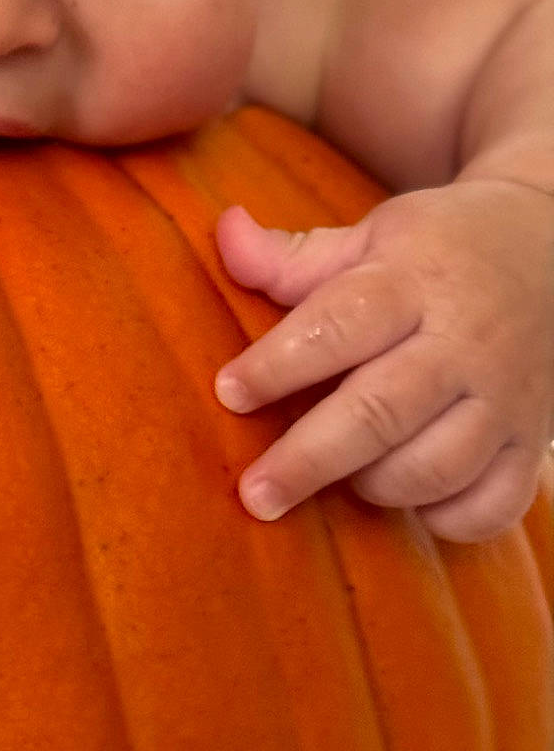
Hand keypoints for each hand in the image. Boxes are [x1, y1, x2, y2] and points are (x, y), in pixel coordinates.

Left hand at [212, 178, 553, 542]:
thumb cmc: (439, 251)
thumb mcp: (373, 235)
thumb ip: (294, 254)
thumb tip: (226, 232)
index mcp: (415, 282)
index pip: (342, 323)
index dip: (279, 362)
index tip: (227, 393)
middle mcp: (464, 343)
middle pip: (383, 411)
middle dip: (309, 458)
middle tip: (255, 493)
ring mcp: (506, 398)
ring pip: (437, 466)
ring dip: (375, 486)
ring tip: (333, 482)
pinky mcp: (532, 444)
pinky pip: (492, 506)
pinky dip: (445, 518)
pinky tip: (407, 501)